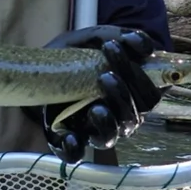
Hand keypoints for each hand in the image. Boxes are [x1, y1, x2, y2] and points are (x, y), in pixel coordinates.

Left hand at [38, 26, 161, 161]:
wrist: (40, 68)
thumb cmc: (76, 55)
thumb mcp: (94, 39)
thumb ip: (118, 36)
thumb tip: (142, 44)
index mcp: (130, 95)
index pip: (151, 96)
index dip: (144, 80)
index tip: (124, 55)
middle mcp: (117, 116)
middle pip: (133, 116)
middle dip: (122, 95)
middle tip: (104, 73)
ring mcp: (93, 129)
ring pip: (110, 137)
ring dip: (107, 122)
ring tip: (95, 105)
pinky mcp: (68, 138)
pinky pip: (75, 154)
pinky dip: (74, 148)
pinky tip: (71, 135)